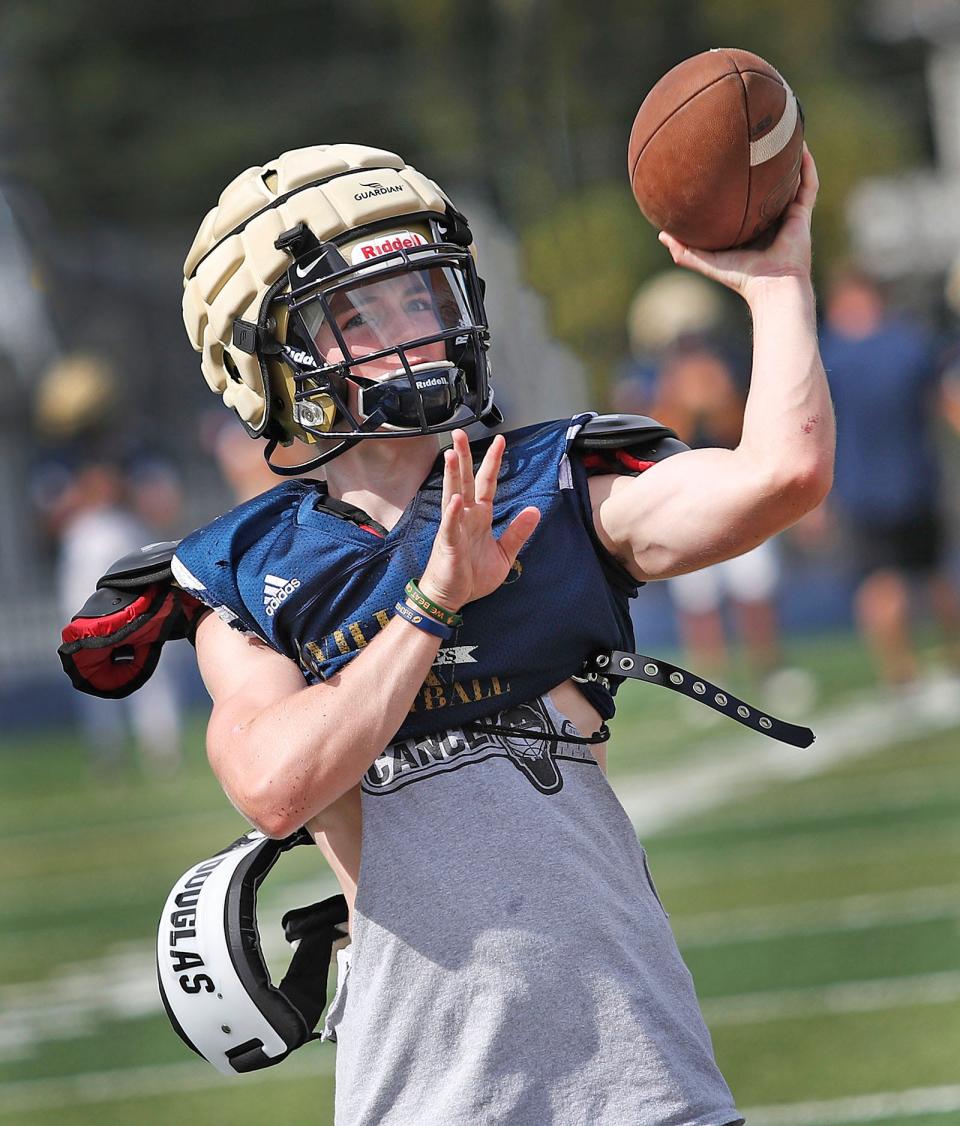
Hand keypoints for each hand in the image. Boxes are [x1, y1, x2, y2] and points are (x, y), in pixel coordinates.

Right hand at [418, 430, 540, 611]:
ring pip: (453, 495)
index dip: (493, 463)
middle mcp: (465, 517)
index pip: (487, 483)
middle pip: (465, 481)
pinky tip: (455, 500)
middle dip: (463, 456)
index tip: (500, 441)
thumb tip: (534, 510)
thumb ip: (518, 531)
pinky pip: (451, 526)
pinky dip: (453, 513)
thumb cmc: (471, 576)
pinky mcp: (449, 545)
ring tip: (451, 454)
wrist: (452, 598)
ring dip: (452, 475)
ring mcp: (455, 528)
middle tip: (459, 432)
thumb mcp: (504, 553)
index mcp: (480, 517)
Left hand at [658, 144, 818, 304]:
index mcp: (752, 229)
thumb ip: (685, 250)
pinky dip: (807, 167)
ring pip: (792, 181)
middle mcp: (771, 220)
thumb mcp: (707, 261)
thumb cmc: (741, 278)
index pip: (747, 202)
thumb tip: (661, 235)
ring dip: (790, 159)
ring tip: (784, 134)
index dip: (740, 185)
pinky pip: (808, 185)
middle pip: (769, 187)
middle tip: (757, 141)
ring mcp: (789, 216)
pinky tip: (802, 147)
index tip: (727, 163)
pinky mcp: (803, 215)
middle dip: (766, 166)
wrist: (771, 286)